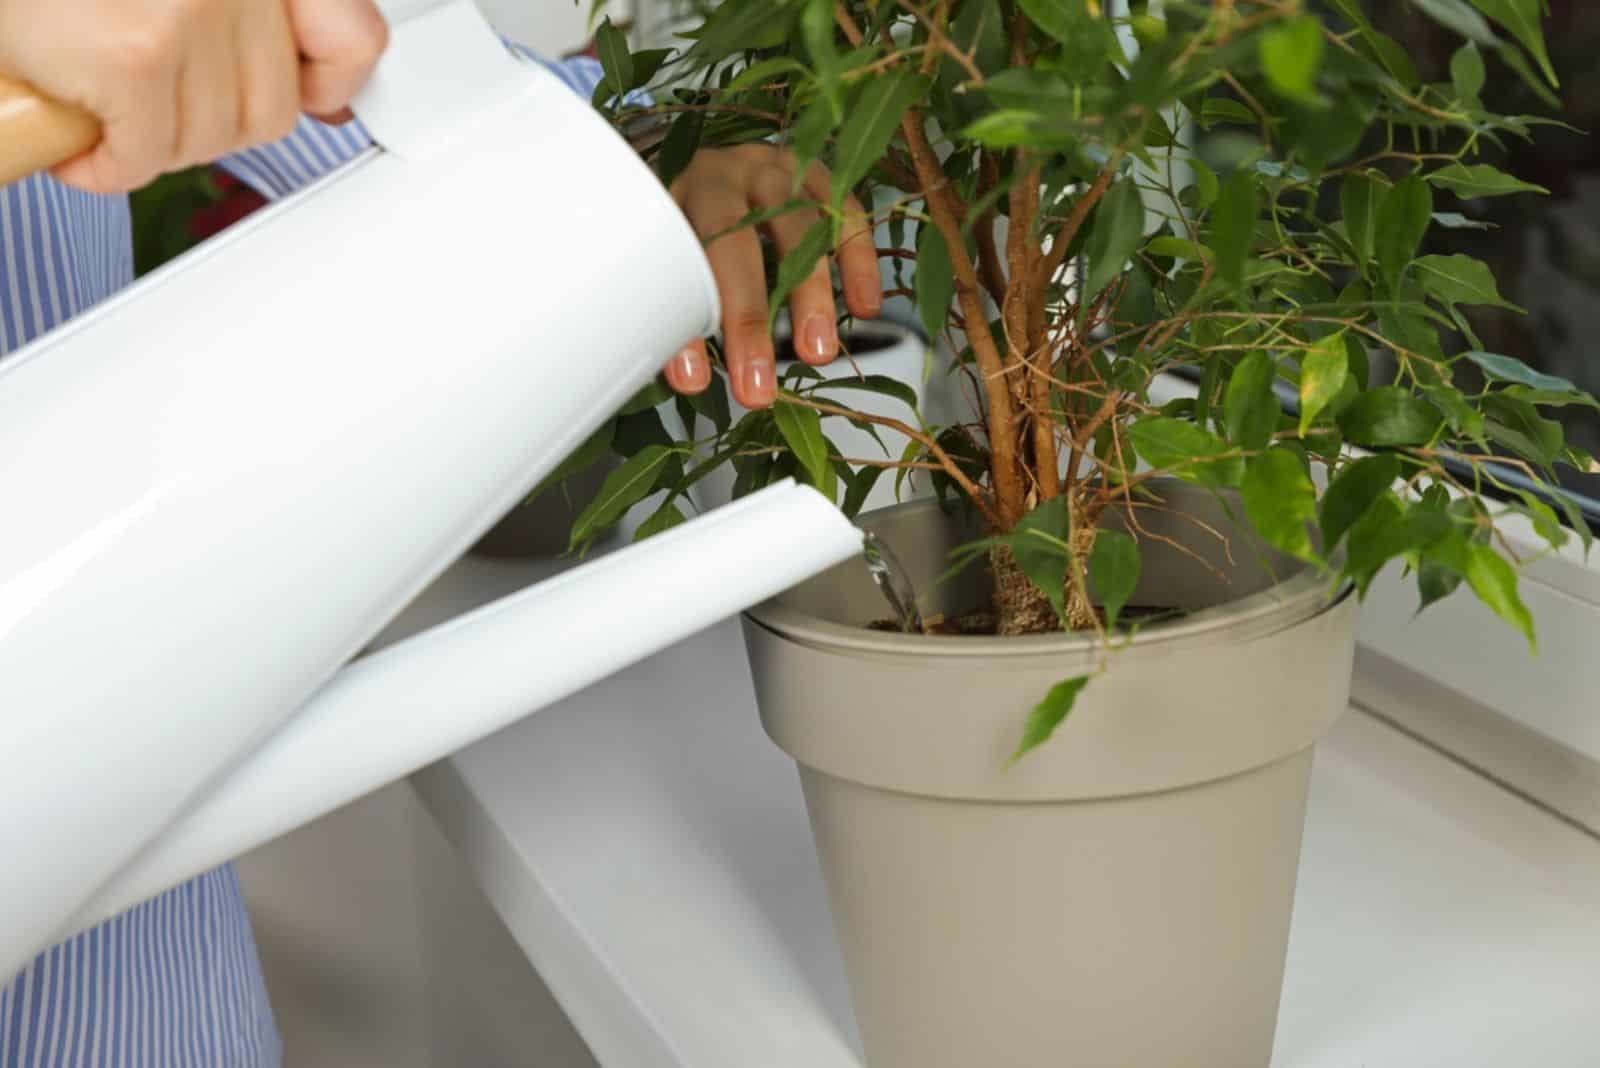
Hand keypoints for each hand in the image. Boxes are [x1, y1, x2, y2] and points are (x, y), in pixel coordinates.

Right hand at [0, 0, 387, 193]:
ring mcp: (189, 12)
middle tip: (155, 92)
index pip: (353, 43)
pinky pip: (144, 159)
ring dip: (153, 137)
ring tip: (106, 92)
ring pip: (210, 139)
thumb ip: (266, 22)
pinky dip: (103, 164)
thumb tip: (331, 104)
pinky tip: (76, 133)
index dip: (326, 87)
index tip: (307, 99)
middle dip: (210, 118)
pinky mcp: (135, 56)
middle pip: (273, 110)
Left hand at [665, 145, 882, 408]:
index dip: (686, 325)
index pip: (678, 260)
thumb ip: (676, 305)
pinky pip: (846, 215)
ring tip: (818, 353)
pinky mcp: (819, 176)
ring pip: (797, 228)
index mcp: (676, 195)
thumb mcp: (671, 254)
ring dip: (810, 295)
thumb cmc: (695, 225)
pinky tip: (865, 307)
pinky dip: (858, 262)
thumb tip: (688, 376)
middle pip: (736, 240)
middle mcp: (727, 173)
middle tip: (758, 383)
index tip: (694, 381)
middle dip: (748, 317)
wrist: (725, 170)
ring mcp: (777, 170)